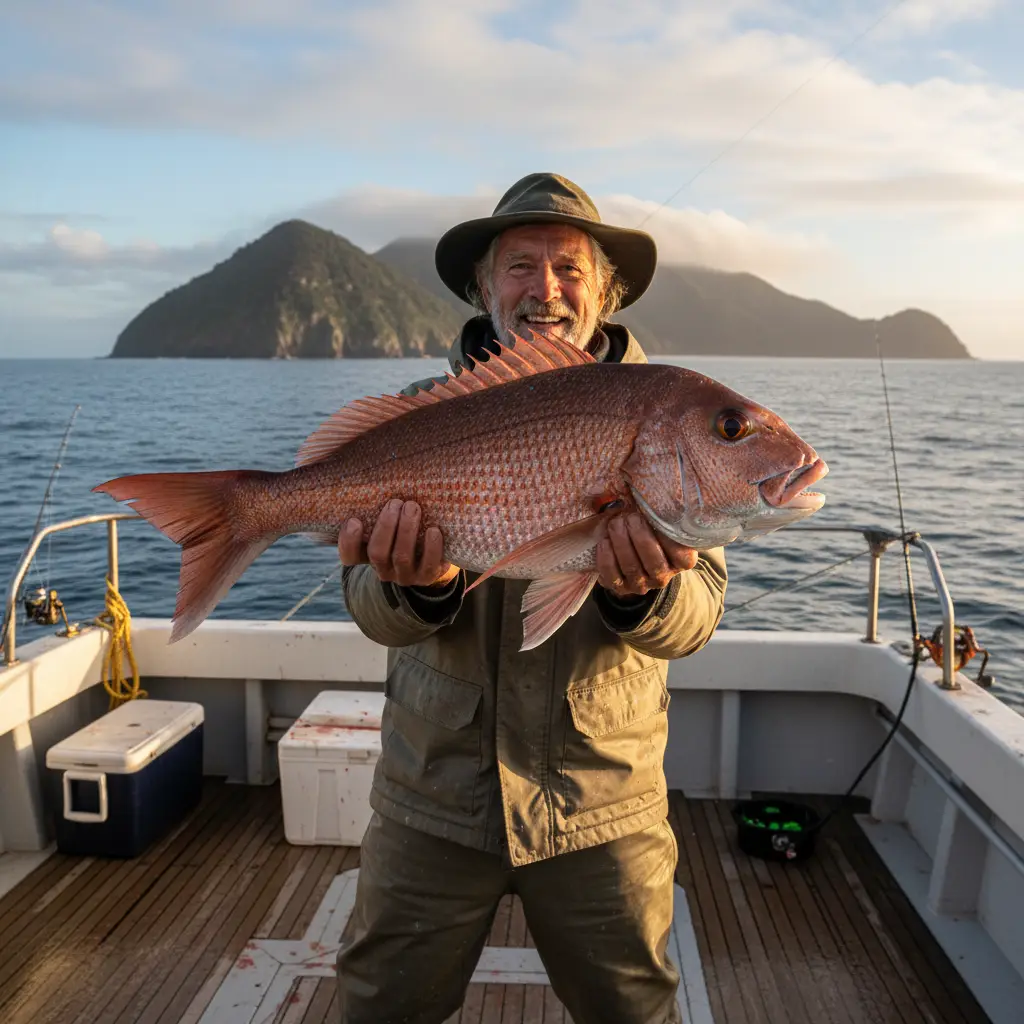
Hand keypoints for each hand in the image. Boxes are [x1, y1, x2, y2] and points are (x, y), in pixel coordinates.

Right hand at [338, 499, 459, 588]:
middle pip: (377, 553)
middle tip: (395, 502)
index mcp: (368, 555)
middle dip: (385, 526)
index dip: (348, 541)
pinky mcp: (427, 576)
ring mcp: (405, 575)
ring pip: (402, 557)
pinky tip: (434, 530)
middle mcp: (384, 569)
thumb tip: (373, 470)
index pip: (349, 557)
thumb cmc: (406, 530)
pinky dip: (431, 547)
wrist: (435, 555)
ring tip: (413, 507)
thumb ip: (378, 508)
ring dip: (406, 530)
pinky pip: (428, 565)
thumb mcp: (390, 522)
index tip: (354, 520)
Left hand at [596, 513, 696, 597]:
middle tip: (629, 517)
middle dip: (640, 537)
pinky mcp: (621, 588)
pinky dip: (607, 558)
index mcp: (681, 561)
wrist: (633, 557)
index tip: (653, 516)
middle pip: (654, 562)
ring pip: (632, 568)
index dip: (668, 537)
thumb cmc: (651, 532)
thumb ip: (660, 513)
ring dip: (621, 543)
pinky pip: (612, 576)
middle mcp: (663, 577)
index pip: (682, 555)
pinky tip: (604, 541)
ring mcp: (642, 585)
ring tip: (615, 524)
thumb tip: (648, 487)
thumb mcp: (661, 524)